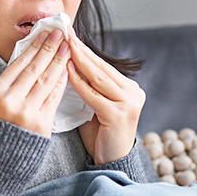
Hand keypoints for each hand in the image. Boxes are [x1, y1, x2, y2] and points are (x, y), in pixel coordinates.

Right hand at [0, 29, 69, 136]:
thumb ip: (9, 84)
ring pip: (46, 80)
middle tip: (60, 32)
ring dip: (58, 61)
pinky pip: (54, 97)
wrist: (0, 163)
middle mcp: (9, 102)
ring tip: (67, 46)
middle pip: (34, 69)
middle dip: (49, 48)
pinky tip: (67, 69)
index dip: (34, 46)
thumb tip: (31, 56)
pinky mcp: (40, 124)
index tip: (45, 32)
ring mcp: (25, 113)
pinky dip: (61, 82)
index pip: (18, 64)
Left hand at [67, 28, 144, 163]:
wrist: (111, 162)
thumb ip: (90, 86)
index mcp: (129, 88)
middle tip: (66, 33)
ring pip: (98, 77)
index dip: (86, 50)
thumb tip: (68, 61)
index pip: (103, 65)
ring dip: (79, 60)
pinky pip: (93, 94)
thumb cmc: (100, 134)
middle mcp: (133, 93)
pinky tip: (66, 70)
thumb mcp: (96, 105)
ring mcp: (128, 104)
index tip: (70, 35)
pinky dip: (78, 82)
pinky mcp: (118, 115)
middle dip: (81, 49)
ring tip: (64, 46)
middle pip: (102, 67)